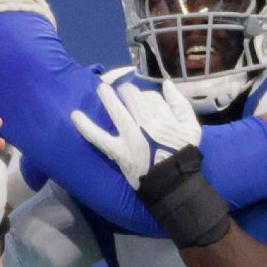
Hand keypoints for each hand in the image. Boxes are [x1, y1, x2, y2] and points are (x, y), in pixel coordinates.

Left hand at [70, 80, 202, 187]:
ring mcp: (131, 137)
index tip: (144, 103)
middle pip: (133, 98)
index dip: (146, 97)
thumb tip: (167, 83)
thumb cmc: (182, 153)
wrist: (173, 183)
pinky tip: (75, 115)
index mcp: (163, 117)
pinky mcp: (118, 151)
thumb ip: (180, 104)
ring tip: (101, 88)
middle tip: (123, 93)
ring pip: (117, 110)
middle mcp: (146, 123)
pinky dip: (86, 127)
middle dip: (127, 92)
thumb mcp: (191, 127)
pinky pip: (99, 137)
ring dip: (107, 96)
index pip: (150, 96)